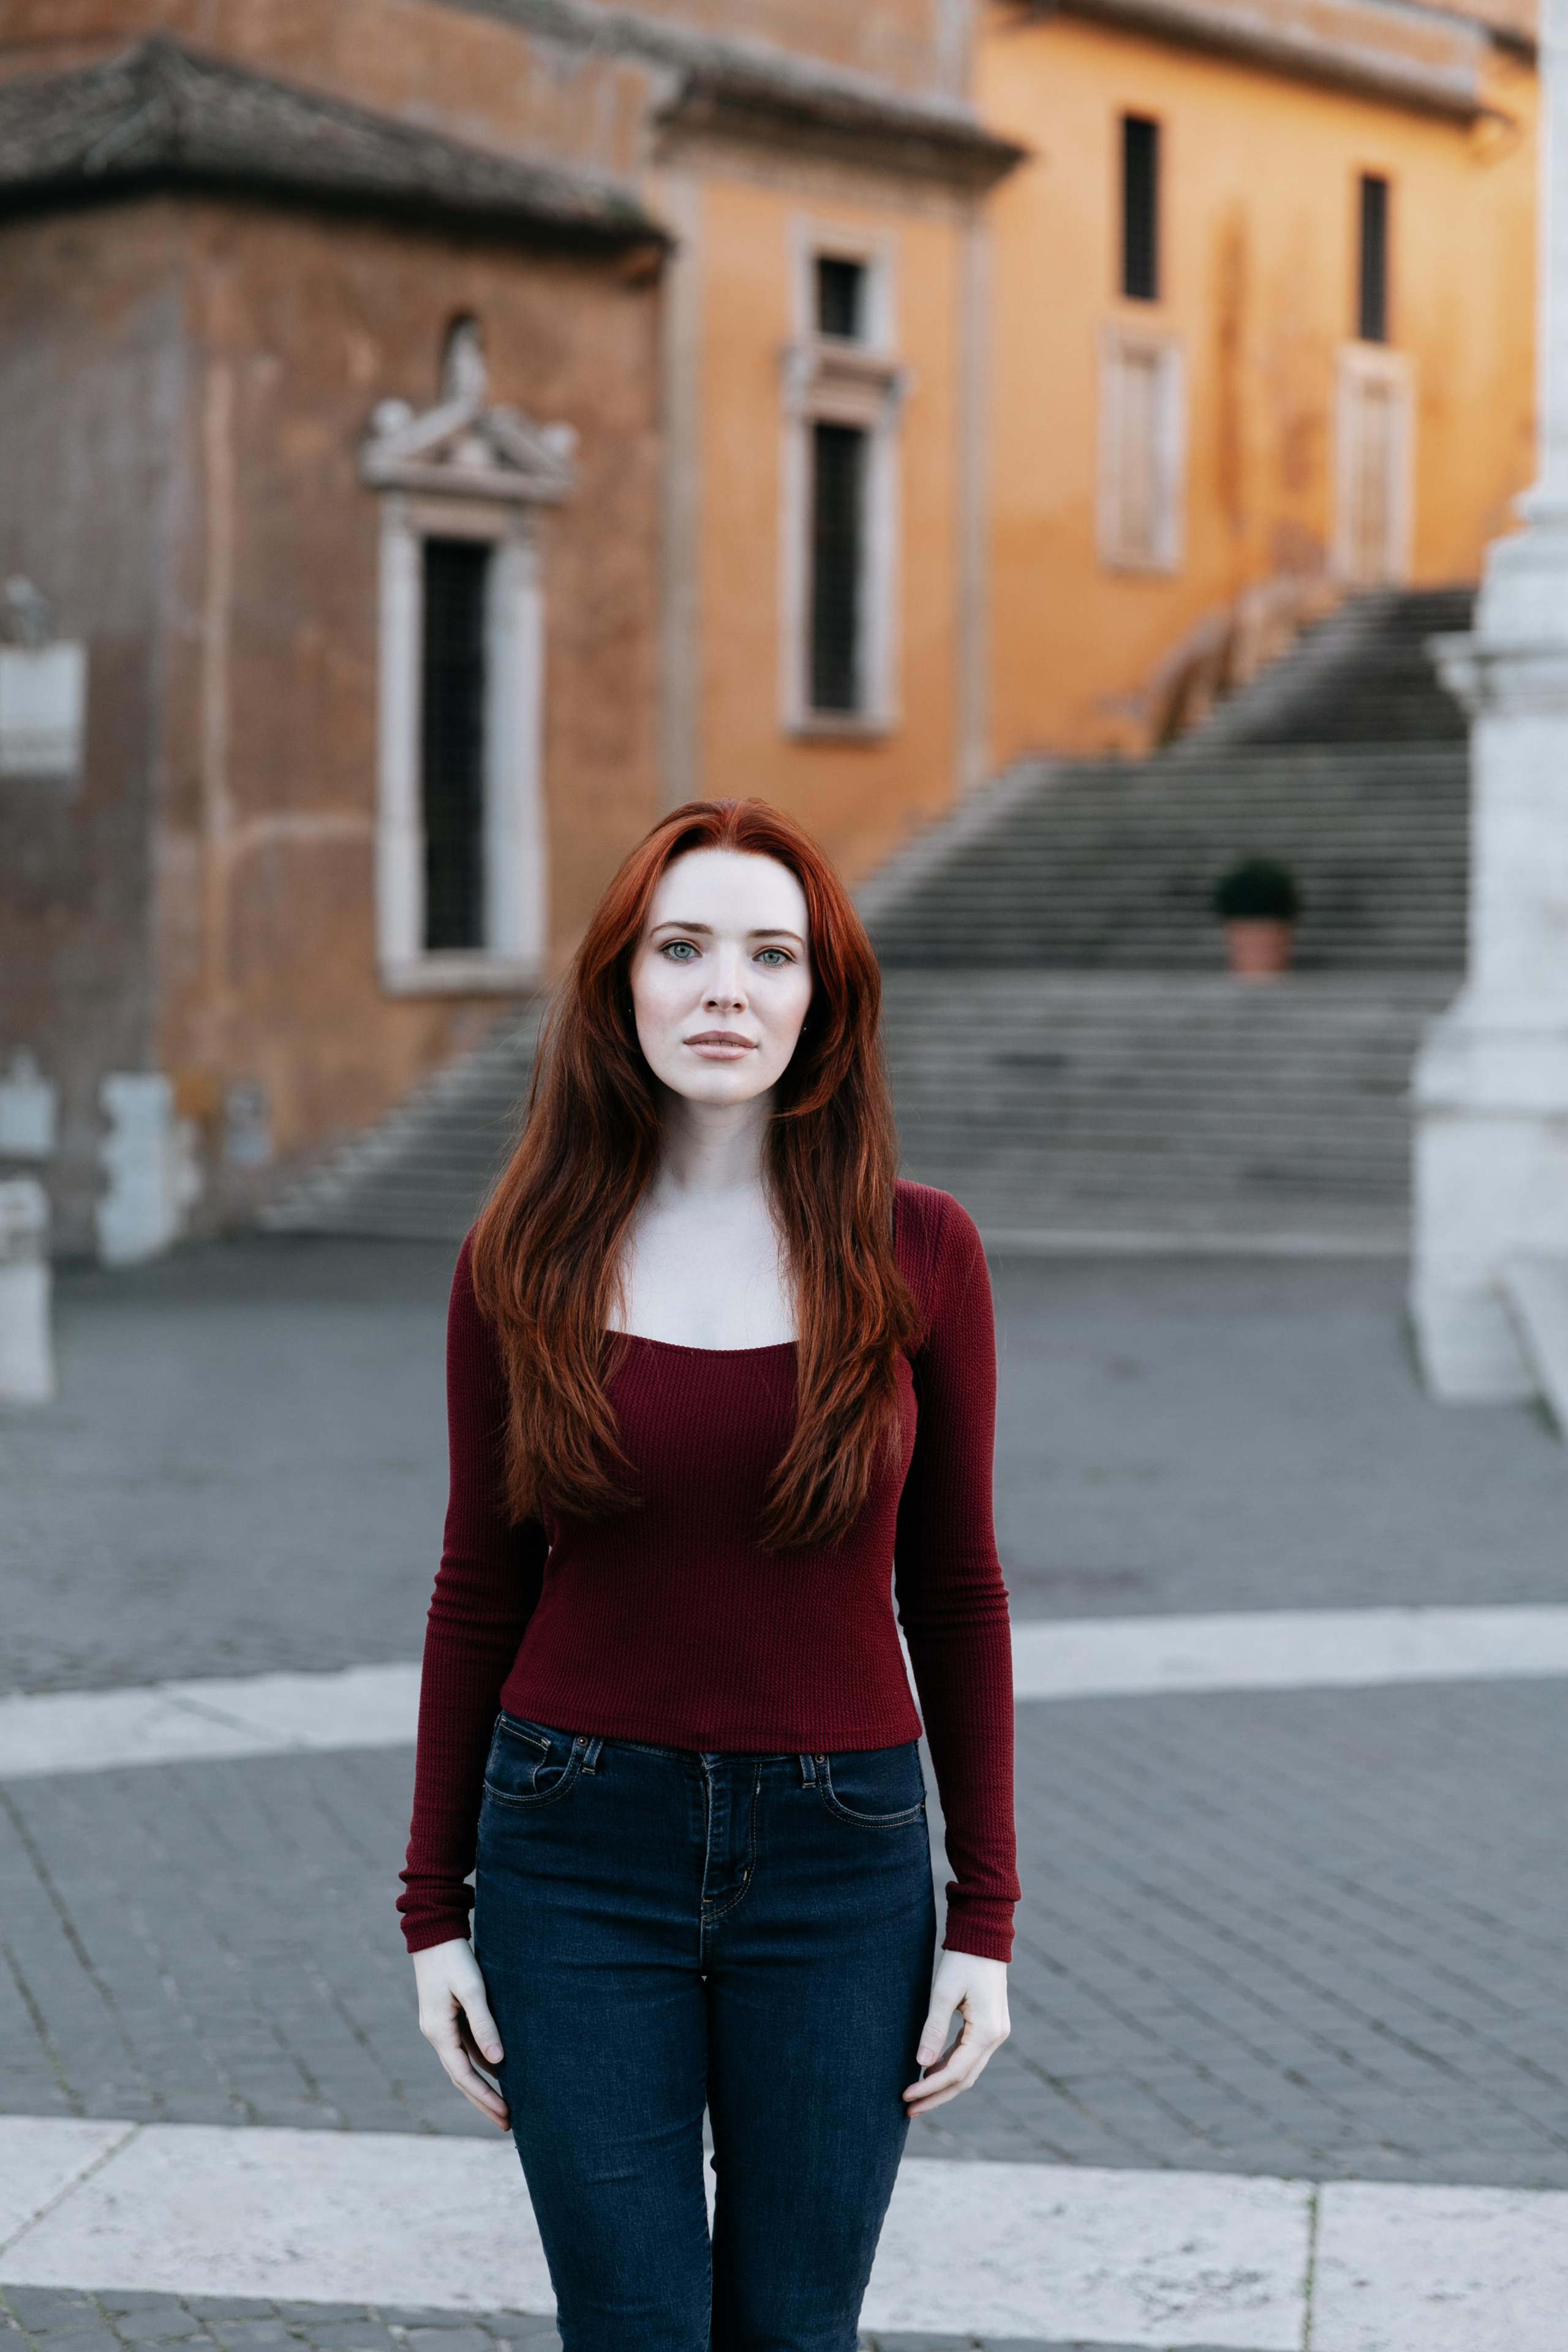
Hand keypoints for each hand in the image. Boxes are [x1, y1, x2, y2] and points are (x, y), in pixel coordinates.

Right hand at [412, 1938, 508, 2128]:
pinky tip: (498, 2069)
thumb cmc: (455, 1958)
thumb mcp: (472, 1989)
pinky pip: (465, 2048)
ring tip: (505, 2103)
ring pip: (463, 2065)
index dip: (484, 2097)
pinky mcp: (448, 2016)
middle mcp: (437, 2034)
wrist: (434, 1931)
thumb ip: (484, 2024)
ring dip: (482, 2085)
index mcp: (439, 2032)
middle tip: (508, 2123)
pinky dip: (481, 2063)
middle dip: (484, 2101)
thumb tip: (498, 2062)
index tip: (506, 2114)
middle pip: (462, 2078)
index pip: (464, 2076)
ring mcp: (441, 2026)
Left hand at [902, 1950, 1008, 2116]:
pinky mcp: (989, 2027)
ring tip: (915, 2096)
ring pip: (968, 2071)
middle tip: (908, 2110)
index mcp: (987, 2031)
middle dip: (936, 2096)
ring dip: (943, 2085)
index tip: (905, 2097)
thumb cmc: (962, 1961)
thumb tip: (921, 2066)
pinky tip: (930, 2073)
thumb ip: (933, 2030)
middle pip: (964, 2079)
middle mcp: (996, 2037)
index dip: (929, 2089)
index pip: (956, 2072)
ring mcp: (996, 2033)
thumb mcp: (943, 1993)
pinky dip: (950, 2068)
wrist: (983, 1937)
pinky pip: (969, 2056)